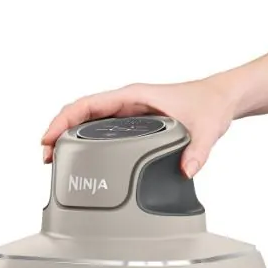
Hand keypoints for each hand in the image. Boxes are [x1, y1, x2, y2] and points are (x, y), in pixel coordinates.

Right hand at [41, 78, 237, 177]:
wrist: (221, 99)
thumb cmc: (210, 104)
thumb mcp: (206, 129)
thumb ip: (198, 152)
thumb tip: (187, 171)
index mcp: (134, 96)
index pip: (89, 103)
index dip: (65, 119)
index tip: (50, 137)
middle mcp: (127, 103)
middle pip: (81, 114)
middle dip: (60, 132)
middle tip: (46, 157)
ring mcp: (129, 115)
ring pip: (89, 123)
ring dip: (70, 139)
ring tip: (55, 161)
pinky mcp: (134, 126)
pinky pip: (102, 132)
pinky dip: (86, 143)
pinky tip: (80, 160)